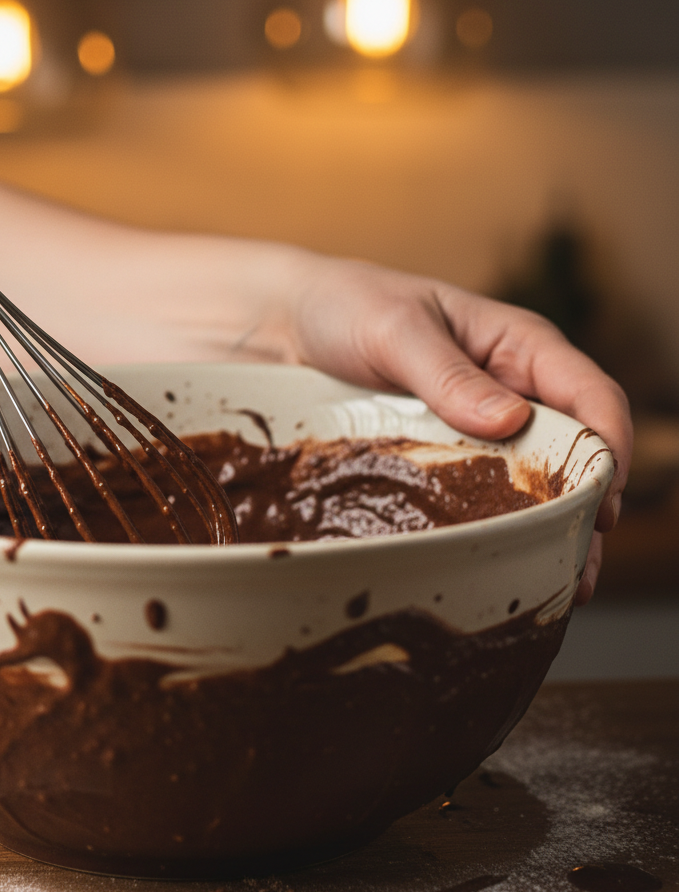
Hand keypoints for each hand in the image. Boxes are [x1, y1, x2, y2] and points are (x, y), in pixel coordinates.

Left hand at [285, 257, 631, 602]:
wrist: (283, 323)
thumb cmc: (344, 306)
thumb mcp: (395, 330)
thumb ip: (447, 373)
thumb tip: (509, 421)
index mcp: (516, 346)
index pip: (590, 395)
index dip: (608, 448)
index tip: (601, 499)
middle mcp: (507, 390)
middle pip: (572, 453)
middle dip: (584, 508)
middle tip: (578, 565)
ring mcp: (475, 429)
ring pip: (532, 484)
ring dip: (548, 531)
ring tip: (555, 585)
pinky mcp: (440, 457)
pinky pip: (479, 496)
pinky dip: (496, 530)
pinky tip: (502, 568)